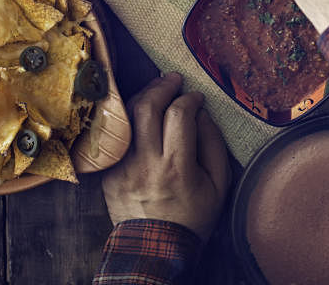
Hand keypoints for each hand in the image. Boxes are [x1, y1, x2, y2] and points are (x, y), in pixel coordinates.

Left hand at [101, 72, 230, 240]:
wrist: (157, 248)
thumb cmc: (193, 217)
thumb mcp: (219, 185)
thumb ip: (214, 144)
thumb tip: (202, 114)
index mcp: (176, 167)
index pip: (180, 115)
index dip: (190, 99)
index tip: (197, 98)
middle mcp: (146, 164)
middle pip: (148, 107)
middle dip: (162, 86)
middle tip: (173, 79)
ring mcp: (123, 167)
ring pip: (127, 117)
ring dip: (143, 96)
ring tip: (157, 89)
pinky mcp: (109, 173)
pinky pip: (117, 136)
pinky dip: (129, 120)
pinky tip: (141, 114)